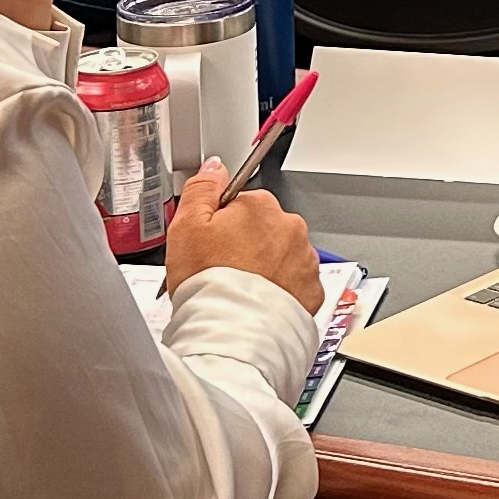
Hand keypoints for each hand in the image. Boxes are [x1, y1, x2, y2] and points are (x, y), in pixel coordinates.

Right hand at [164, 161, 322, 310]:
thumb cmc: (209, 281)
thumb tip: (214, 166)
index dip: (219, 227)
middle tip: (220, 271)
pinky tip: (257, 302)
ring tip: (238, 291)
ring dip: (264, 268)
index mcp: (260, 206)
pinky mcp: (311, 290)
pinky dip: (279, 291)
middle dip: (244, 246)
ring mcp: (304, 259)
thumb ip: (201, 189)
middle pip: (262, 229)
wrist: (233, 331)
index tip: (209, 246)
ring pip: (280, 256)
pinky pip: (293, 283)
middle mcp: (289, 227)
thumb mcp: (186, 226)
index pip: (240, 205)